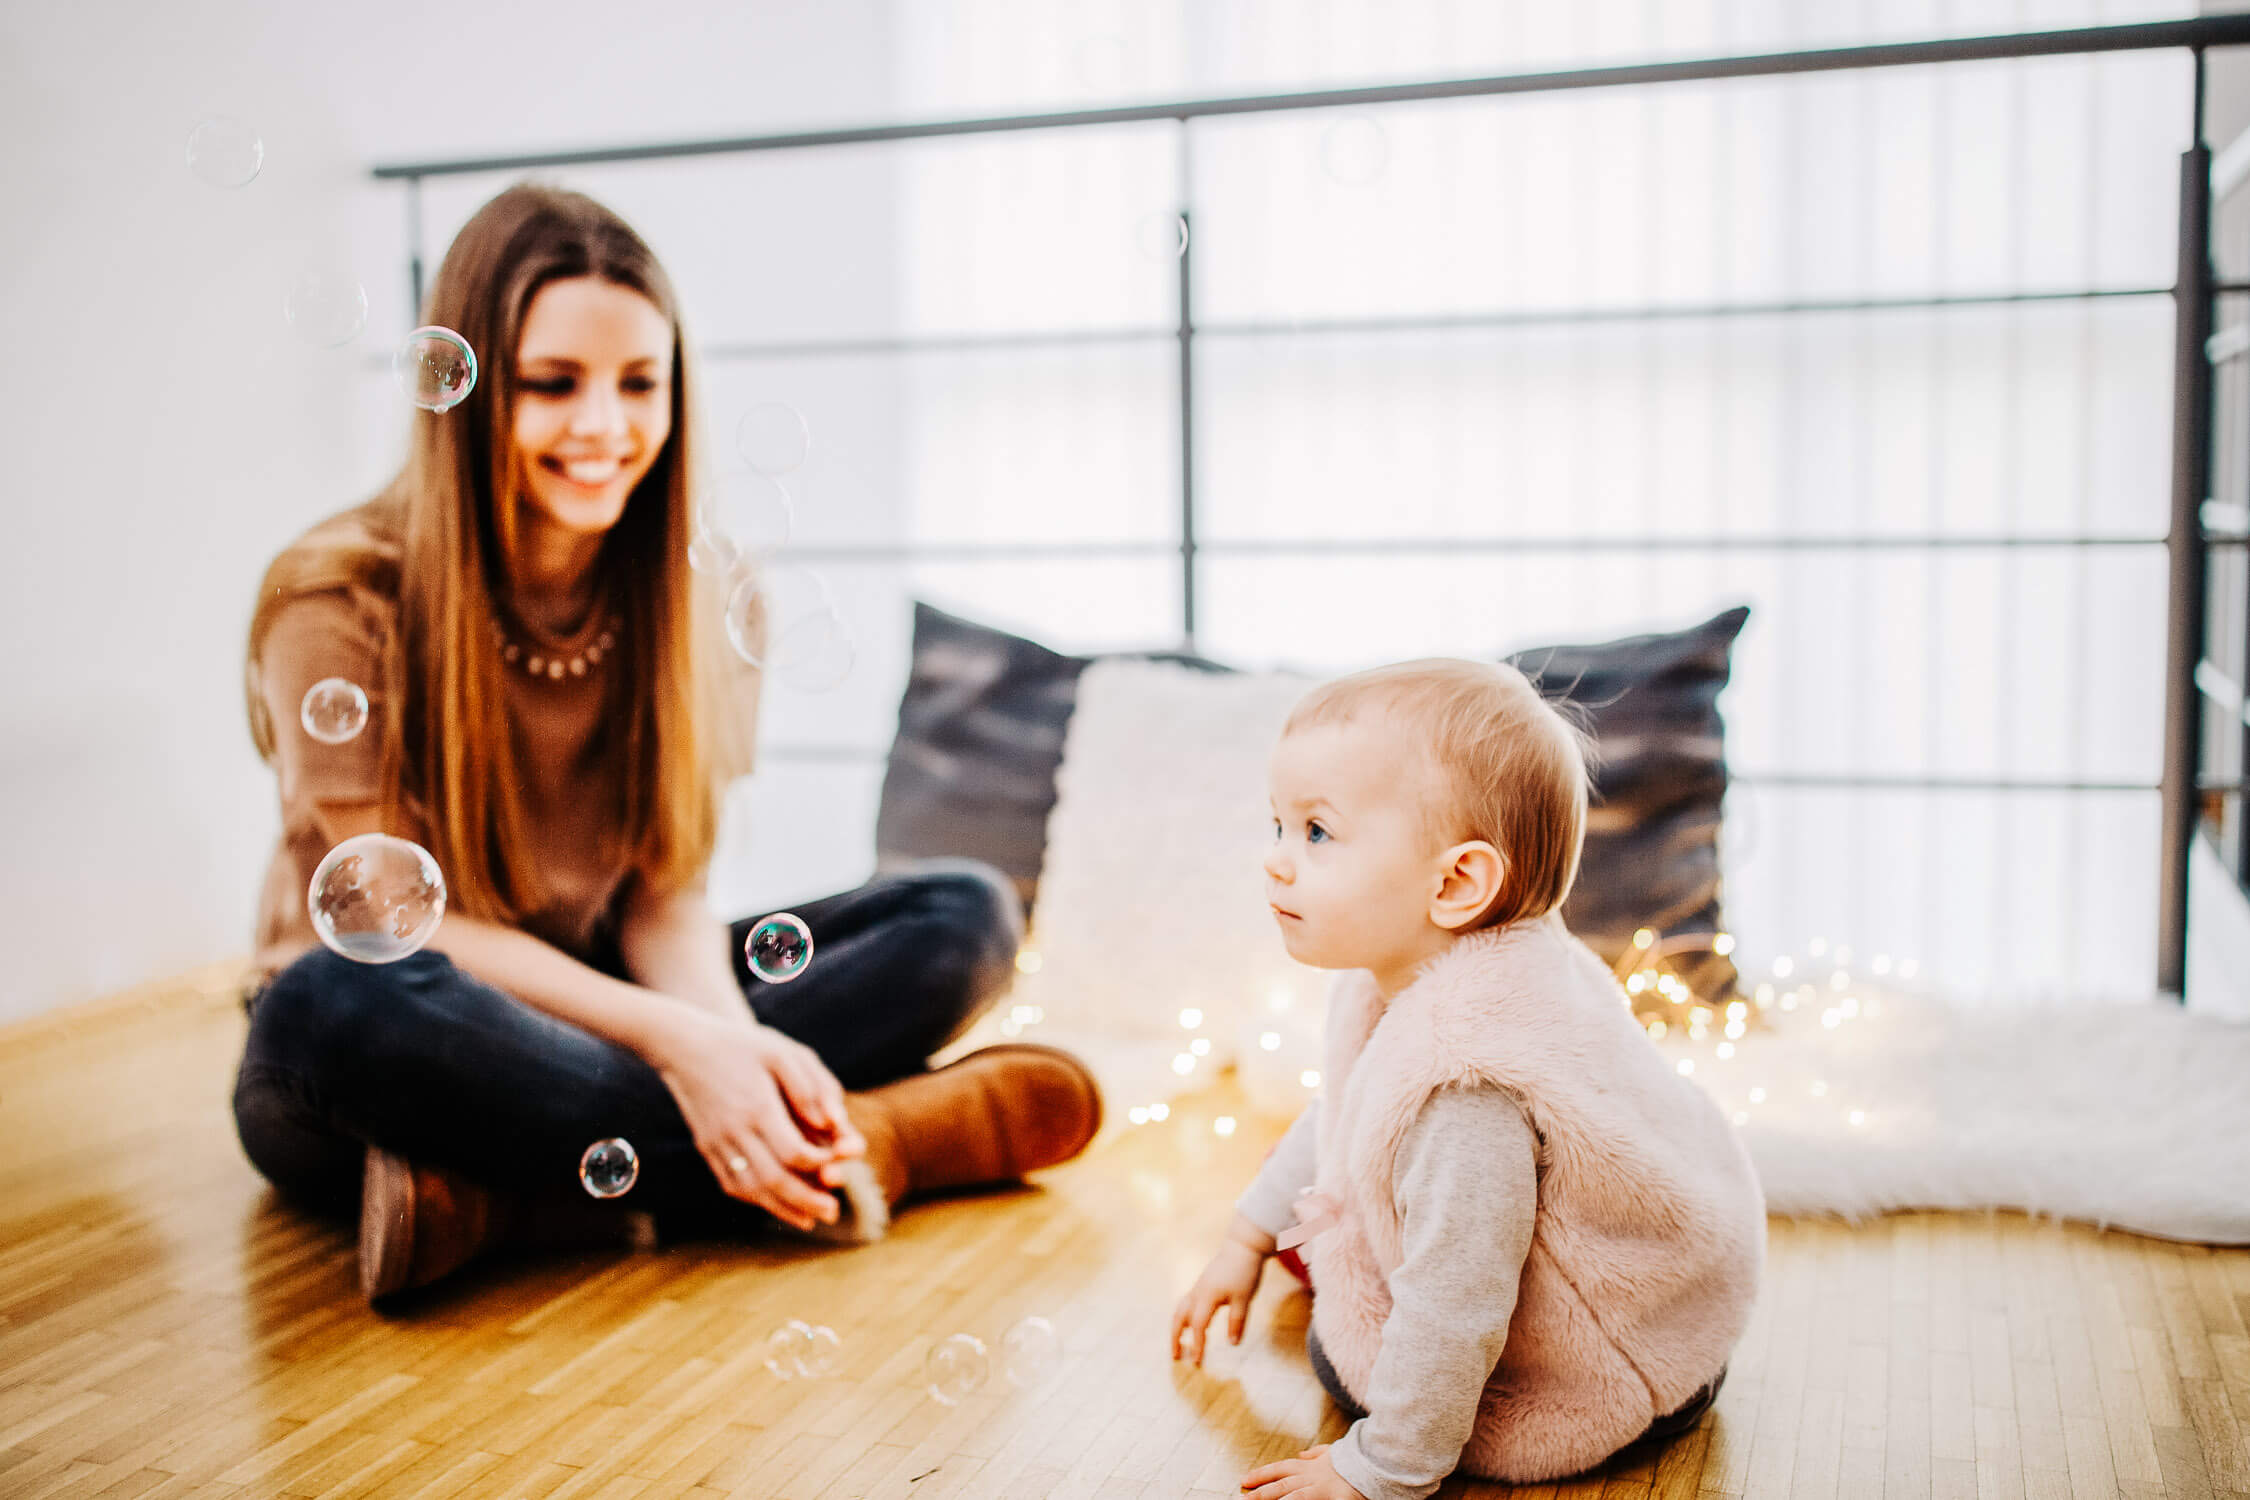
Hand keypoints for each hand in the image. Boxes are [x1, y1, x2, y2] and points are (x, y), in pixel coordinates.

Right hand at [651, 1009, 865, 1231]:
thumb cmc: (744, 1046)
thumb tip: (835, 1124)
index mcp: (757, 1106)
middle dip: (806, 1200)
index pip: (793, 1152)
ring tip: (810, 1219)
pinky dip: (756, 1199)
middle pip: (772, 1179)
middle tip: (832, 1212)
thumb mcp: (784, 1053)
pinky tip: (778, 1204)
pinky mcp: (706, 1148)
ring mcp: (716, 1143)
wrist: (685, 1047)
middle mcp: (734, 1131)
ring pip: (750, 1189)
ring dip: (782, 1208)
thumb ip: (813, 1087)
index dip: (820, 1164)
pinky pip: (731, 1184)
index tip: (837, 1160)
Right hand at [1171, 1236, 1265, 1365]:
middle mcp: (1197, 1293)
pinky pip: (1186, 1304)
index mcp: (1207, 1296)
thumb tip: (1232, 1344)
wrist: (1243, 1247)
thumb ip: (1237, 1321)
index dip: (1197, 1344)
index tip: (1196, 1362)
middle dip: (1175, 1338)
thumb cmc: (1245, 1271)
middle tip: (1175, 1357)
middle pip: (1179, 1318)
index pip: (1198, 1326)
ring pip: (1179, 1310)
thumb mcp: (1244, 1298)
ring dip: (1176, 1328)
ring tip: (1178, 1345)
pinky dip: (1183, 1318)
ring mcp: (1198, 1288)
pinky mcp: (1201, 1286)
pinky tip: (1189, 1327)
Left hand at [1240, 1446, 1364, 1499]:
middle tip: (1244, 1499)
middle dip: (1261, 1492)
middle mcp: (1312, 1477)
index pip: (1280, 1469)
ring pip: (1295, 1497)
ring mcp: (1323, 1489)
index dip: (1261, 1474)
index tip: (1244, 1479)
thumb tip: (1302, 1454)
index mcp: (1310, 1466)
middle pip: (1282, 1485)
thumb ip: (1316, 1454)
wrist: (1375, 1459)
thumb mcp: (1332, 1452)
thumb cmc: (1353, 1459)